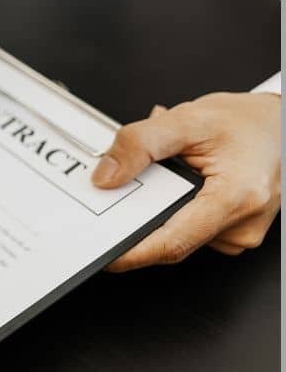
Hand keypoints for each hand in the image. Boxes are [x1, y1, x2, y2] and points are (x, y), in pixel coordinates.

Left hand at [92, 92, 280, 271]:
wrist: (279, 125)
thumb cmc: (247, 123)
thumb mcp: (188, 120)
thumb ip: (141, 144)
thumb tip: (107, 176)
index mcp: (235, 198)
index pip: (172, 241)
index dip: (132, 251)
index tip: (103, 251)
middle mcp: (242, 225)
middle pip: (170, 237)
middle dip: (140, 214)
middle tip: (127, 184)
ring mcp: (239, 233)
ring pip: (178, 232)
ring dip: (160, 206)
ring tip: (170, 169)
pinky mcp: (232, 232)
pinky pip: (190, 227)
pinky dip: (175, 206)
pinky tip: (182, 181)